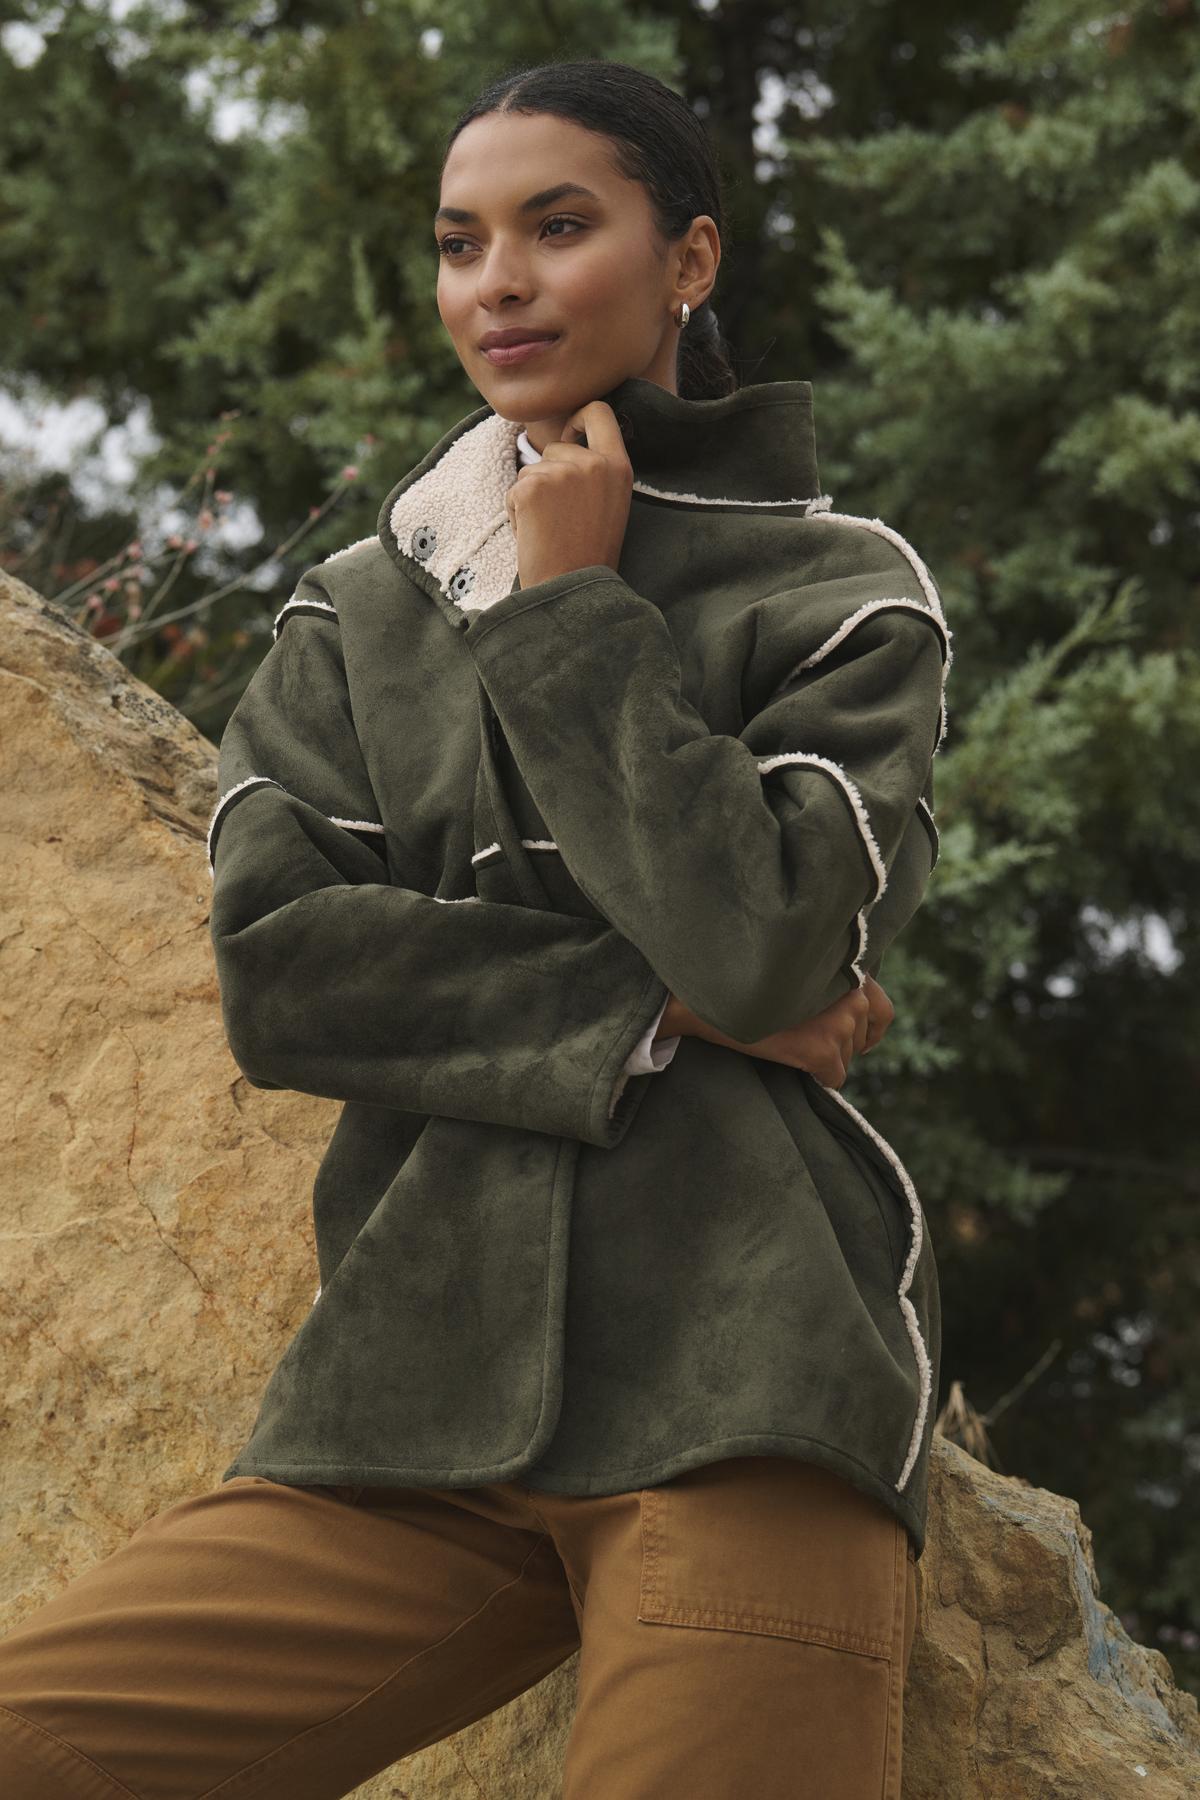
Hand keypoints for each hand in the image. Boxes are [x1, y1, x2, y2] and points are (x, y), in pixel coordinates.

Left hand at [504, 401, 634, 589]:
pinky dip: (516, 512)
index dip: (578, 418)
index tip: (570, 435)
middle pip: (556, 446)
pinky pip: (514, 489)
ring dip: (532, 496)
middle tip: (560, 516)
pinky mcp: (531, 487)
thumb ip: (597, 470)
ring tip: (549, 530)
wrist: (571, 589)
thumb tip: (569, 439)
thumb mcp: (610, 503)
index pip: (598, 410)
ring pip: (532, 469)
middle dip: (549, 474)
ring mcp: (561, 473)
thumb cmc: (589, 554)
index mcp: (618, 466)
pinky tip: (534, 535)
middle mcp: (592, 463)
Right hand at [662, 972, 895, 1090]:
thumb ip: (831, 986)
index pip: (883, 1009)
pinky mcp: (825, 1048)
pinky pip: (835, 1078)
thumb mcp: (803, 976)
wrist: (716, 1002)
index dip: (870, 1030)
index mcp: (848, 972)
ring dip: (826, 1060)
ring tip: (794, 1046)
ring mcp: (841, 1022)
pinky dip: (819, 1079)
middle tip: (816, 1046)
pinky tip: (797, 1066)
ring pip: (847, 1058)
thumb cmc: (755, 987)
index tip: (855, 1040)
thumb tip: (854, 1016)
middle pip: (865, 1037)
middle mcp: (852, 993)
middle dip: (845, 1047)